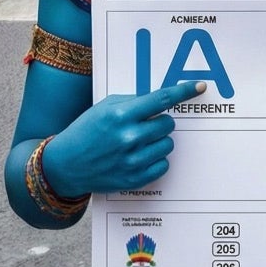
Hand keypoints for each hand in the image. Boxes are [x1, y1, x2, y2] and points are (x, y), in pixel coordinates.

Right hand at [43, 81, 205, 195]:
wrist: (65, 165)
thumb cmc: (85, 131)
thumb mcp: (104, 107)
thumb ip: (132, 102)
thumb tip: (160, 99)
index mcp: (120, 115)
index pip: (161, 99)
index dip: (184, 92)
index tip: (200, 87)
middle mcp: (128, 137)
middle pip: (168, 123)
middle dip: (160, 122)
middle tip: (144, 125)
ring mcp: (132, 160)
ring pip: (168, 144)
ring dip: (158, 141)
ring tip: (138, 142)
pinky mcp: (134, 179)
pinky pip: (163, 165)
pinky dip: (155, 159)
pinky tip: (139, 157)